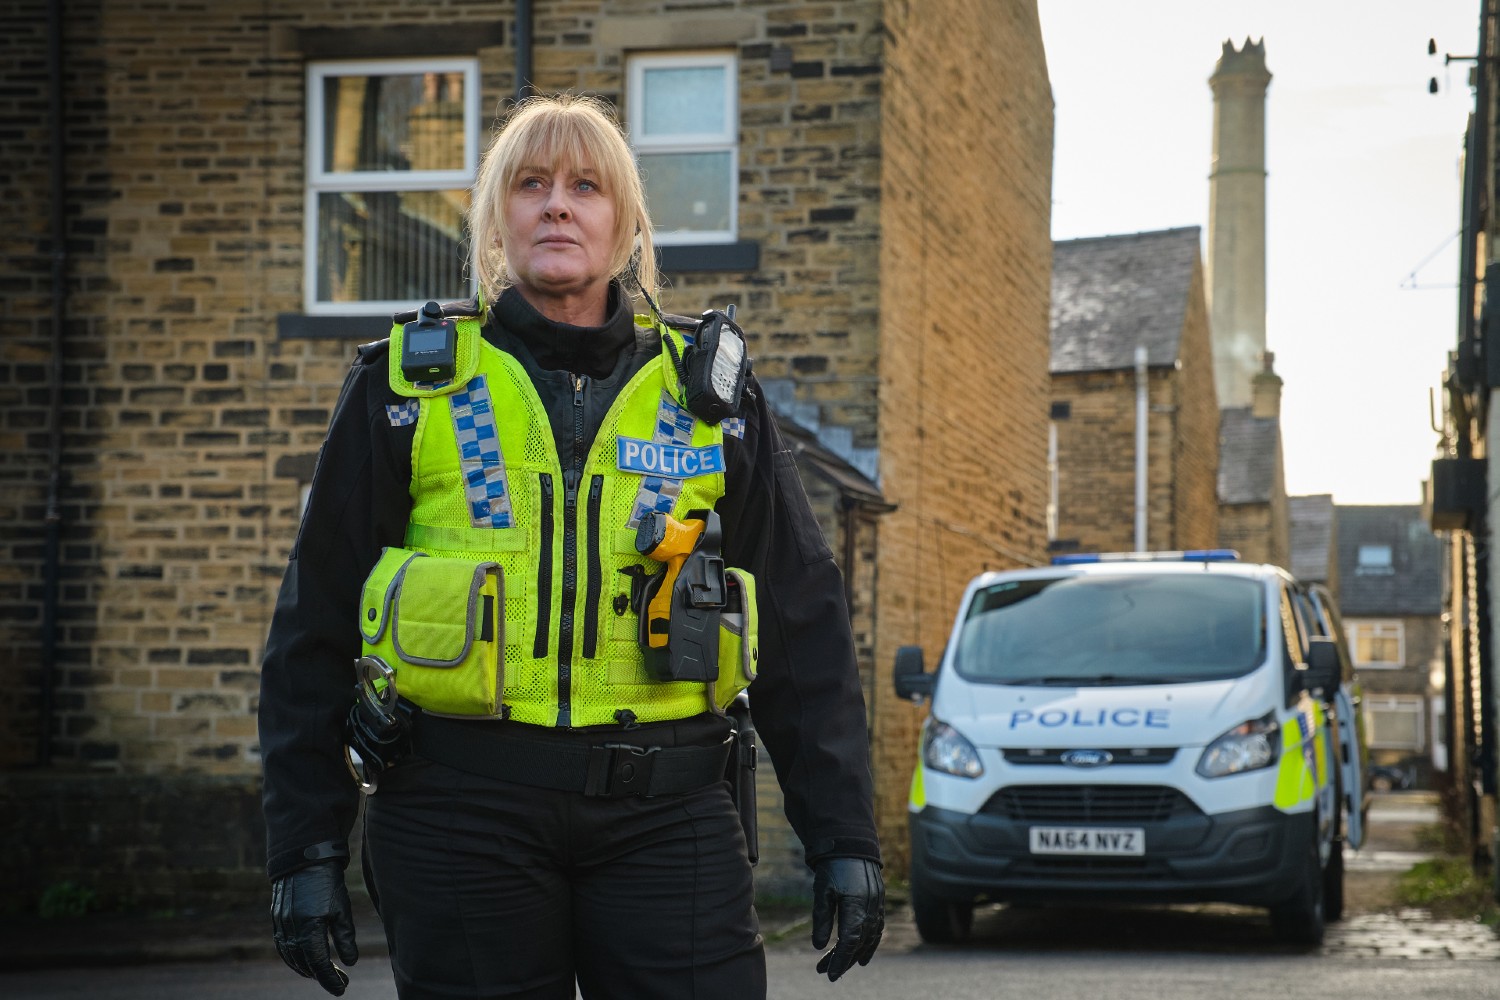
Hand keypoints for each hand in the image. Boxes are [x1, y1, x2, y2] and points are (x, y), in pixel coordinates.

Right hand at [271, 860, 358, 995]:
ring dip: (306, 968)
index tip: (342, 989)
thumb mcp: (342, 909)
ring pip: (291, 957)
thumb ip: (345, 937)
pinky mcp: (276, 919)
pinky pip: (283, 946)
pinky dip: (293, 957)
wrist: (305, 858)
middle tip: (339, 981)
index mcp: (310, 929)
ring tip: (323, 973)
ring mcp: (281, 925)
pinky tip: (304, 960)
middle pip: (305, 964)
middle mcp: (291, 930)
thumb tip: (350, 962)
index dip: (330, 979)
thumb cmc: (327, 882)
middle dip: (321, 976)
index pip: (320, 964)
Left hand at [810, 856, 883, 980]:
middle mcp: (871, 906)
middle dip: (843, 960)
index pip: (850, 941)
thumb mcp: (822, 891)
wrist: (850, 843)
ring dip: (856, 954)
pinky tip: (862, 953)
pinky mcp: (878, 900)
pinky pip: (877, 927)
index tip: (829, 974)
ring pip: (870, 937)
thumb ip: (821, 919)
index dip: (840, 960)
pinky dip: (870, 942)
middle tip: (826, 971)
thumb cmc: (833, 866)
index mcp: (856, 904)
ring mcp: (877, 904)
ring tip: (841, 966)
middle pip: (860, 943)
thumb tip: (818, 946)